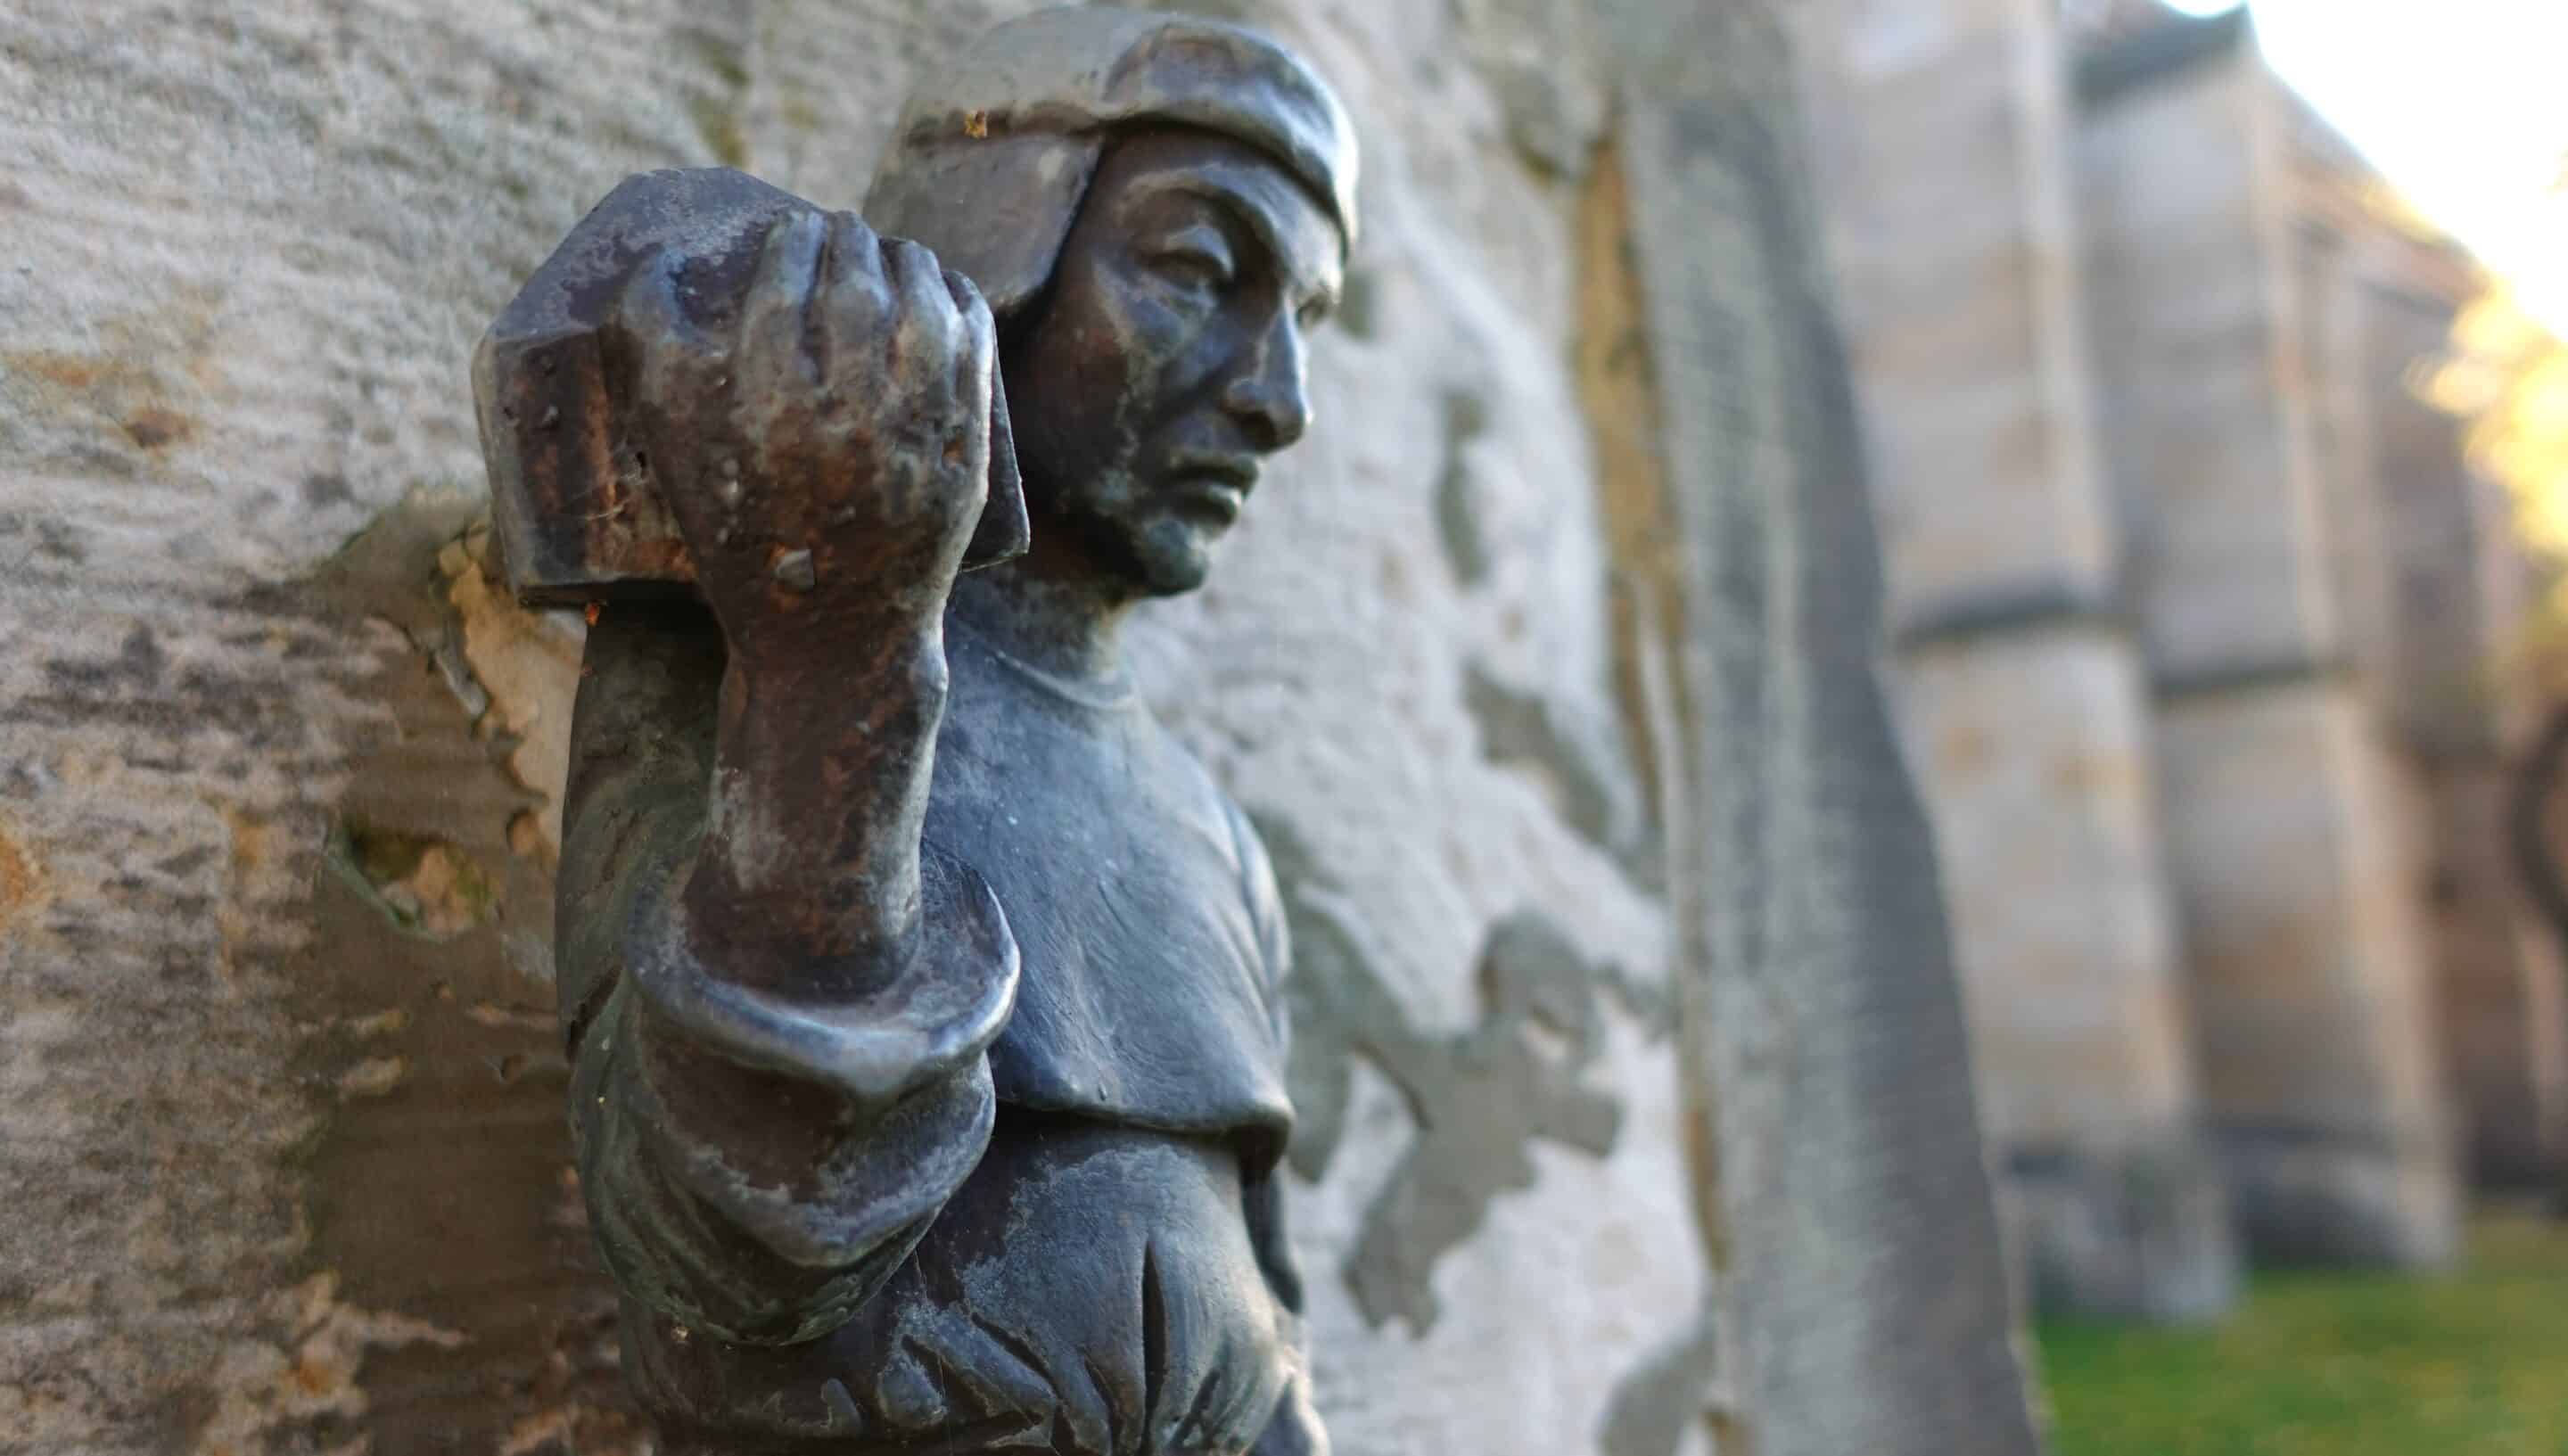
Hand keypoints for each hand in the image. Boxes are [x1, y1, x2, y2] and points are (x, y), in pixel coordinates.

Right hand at [613, 210, 997, 660]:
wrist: (832, 636)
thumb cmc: (739, 532)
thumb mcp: (670, 443)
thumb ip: (651, 340)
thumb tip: (661, 256)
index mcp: (764, 405)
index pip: (784, 281)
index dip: (789, 242)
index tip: (789, 232)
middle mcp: (845, 413)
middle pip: (853, 282)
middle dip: (845, 243)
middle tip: (837, 233)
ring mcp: (915, 431)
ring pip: (920, 302)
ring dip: (905, 260)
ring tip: (888, 252)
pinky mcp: (964, 450)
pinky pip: (969, 346)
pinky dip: (956, 300)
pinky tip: (938, 287)